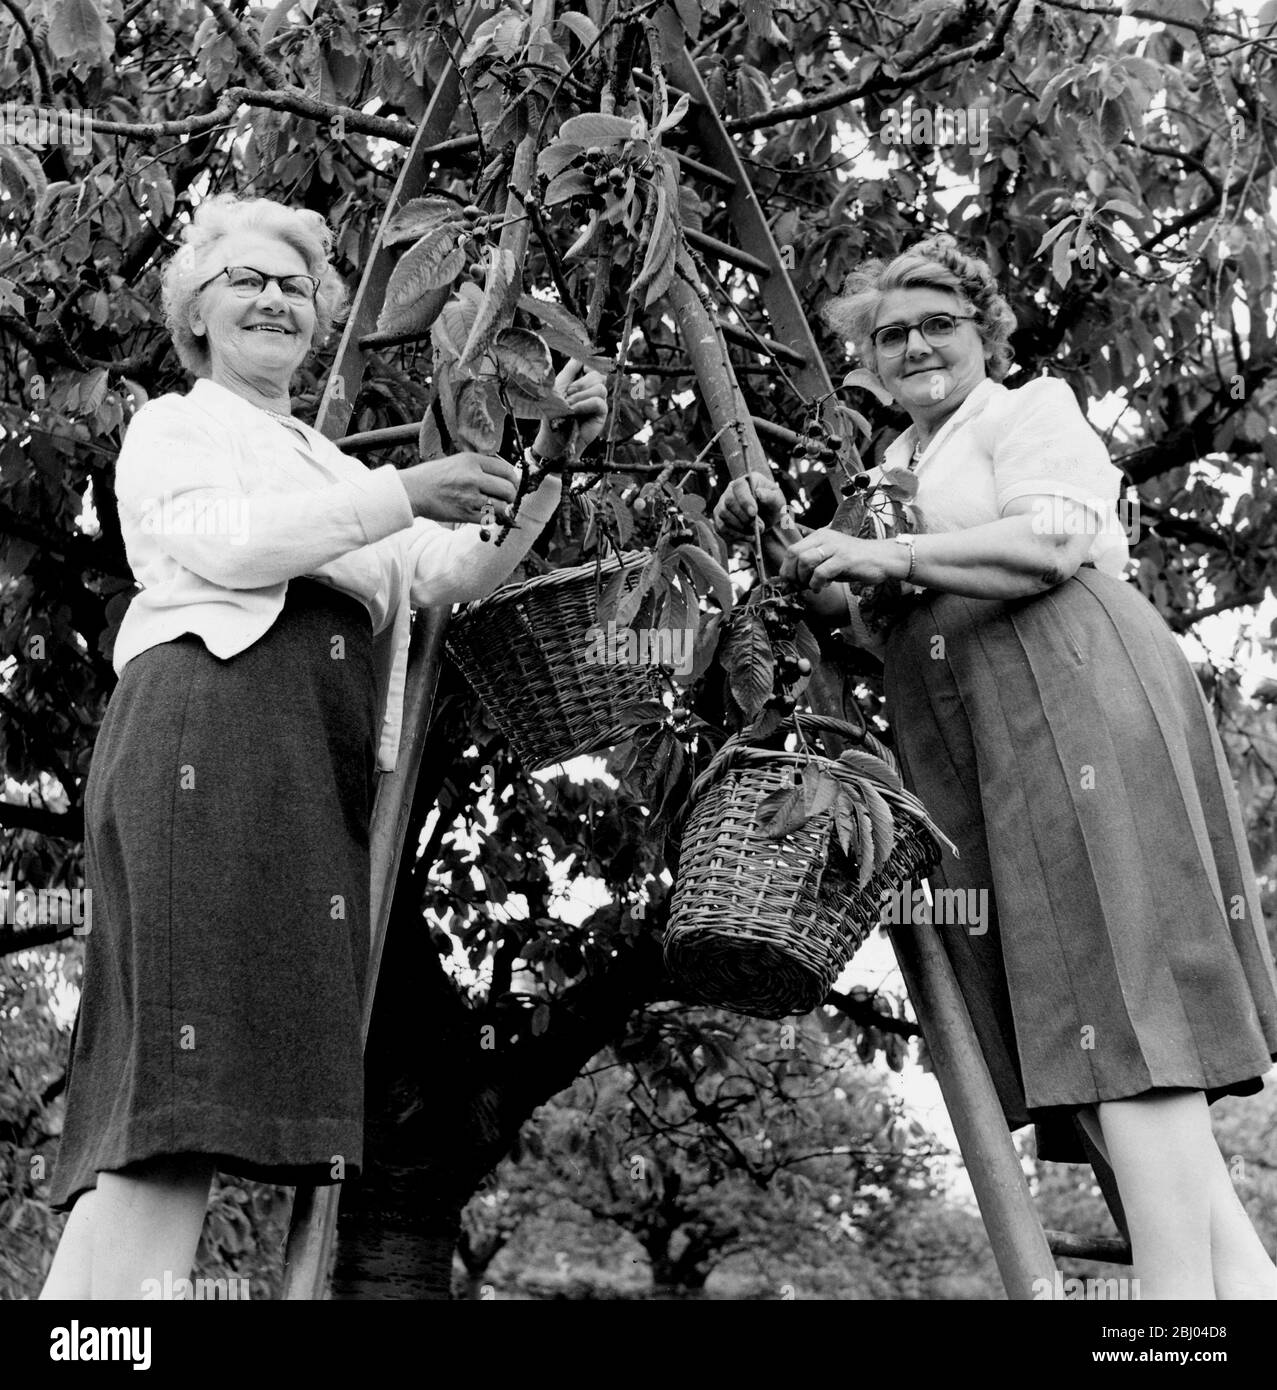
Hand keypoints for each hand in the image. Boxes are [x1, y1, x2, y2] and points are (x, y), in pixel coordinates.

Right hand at [401, 452, 520, 524]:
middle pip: (508, 489)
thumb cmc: (433, 476)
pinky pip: (489, 519)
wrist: (412, 490)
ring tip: (495, 507)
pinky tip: (486, 515)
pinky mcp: (464, 513)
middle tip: (506, 499)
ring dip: (502, 509)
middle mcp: (473, 477)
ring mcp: (469, 496)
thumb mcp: (457, 461)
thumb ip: (480, 466)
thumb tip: (503, 476)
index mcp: (472, 461)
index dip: (514, 480)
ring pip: (501, 506)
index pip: (506, 470)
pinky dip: (491, 519)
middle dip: (511, 496)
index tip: (511, 485)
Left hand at [532, 359, 608, 458]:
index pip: (593, 364)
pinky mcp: (602, 413)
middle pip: (596, 374)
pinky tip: (575, 411)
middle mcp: (590, 390)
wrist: (554, 435)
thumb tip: (579, 353)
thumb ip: (570, 370)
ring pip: (600, 386)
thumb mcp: (558, 386)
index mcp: (580, 381)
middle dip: (579, 384)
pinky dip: (585, 404)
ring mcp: (597, 401)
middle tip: (567, 396)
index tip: (582, 368)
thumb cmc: (552, 413)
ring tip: (569, 406)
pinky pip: (599, 400)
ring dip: (581, 395)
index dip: (590, 362)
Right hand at [713, 472, 786, 540]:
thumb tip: (759, 493)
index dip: (744, 500)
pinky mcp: (719, 519)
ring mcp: (722, 504)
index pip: (739, 486)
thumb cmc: (772, 506)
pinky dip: (735, 535)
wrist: (767, 519)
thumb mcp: (778, 500)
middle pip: (729, 502)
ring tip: (755, 531)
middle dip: (744, 517)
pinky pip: (721, 527)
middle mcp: (730, 491)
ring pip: (723, 515)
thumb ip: (771, 496)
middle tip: (758, 526)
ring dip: (740, 527)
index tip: (754, 513)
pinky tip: (747, 537)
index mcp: (745, 481)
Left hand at [781, 528, 900, 593]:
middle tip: (798, 586)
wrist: (883, 558)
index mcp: (820, 536)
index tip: (790, 582)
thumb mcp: (831, 559)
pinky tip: (821, 588)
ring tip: (811, 586)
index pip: (792, 549)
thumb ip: (814, 565)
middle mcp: (825, 538)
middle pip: (795, 553)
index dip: (786, 567)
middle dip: (792, 574)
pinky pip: (821, 572)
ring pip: (805, 560)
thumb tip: (794, 580)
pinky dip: (816, 584)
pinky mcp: (844, 559)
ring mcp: (835, 547)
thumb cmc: (856, 561)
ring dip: (803, 578)